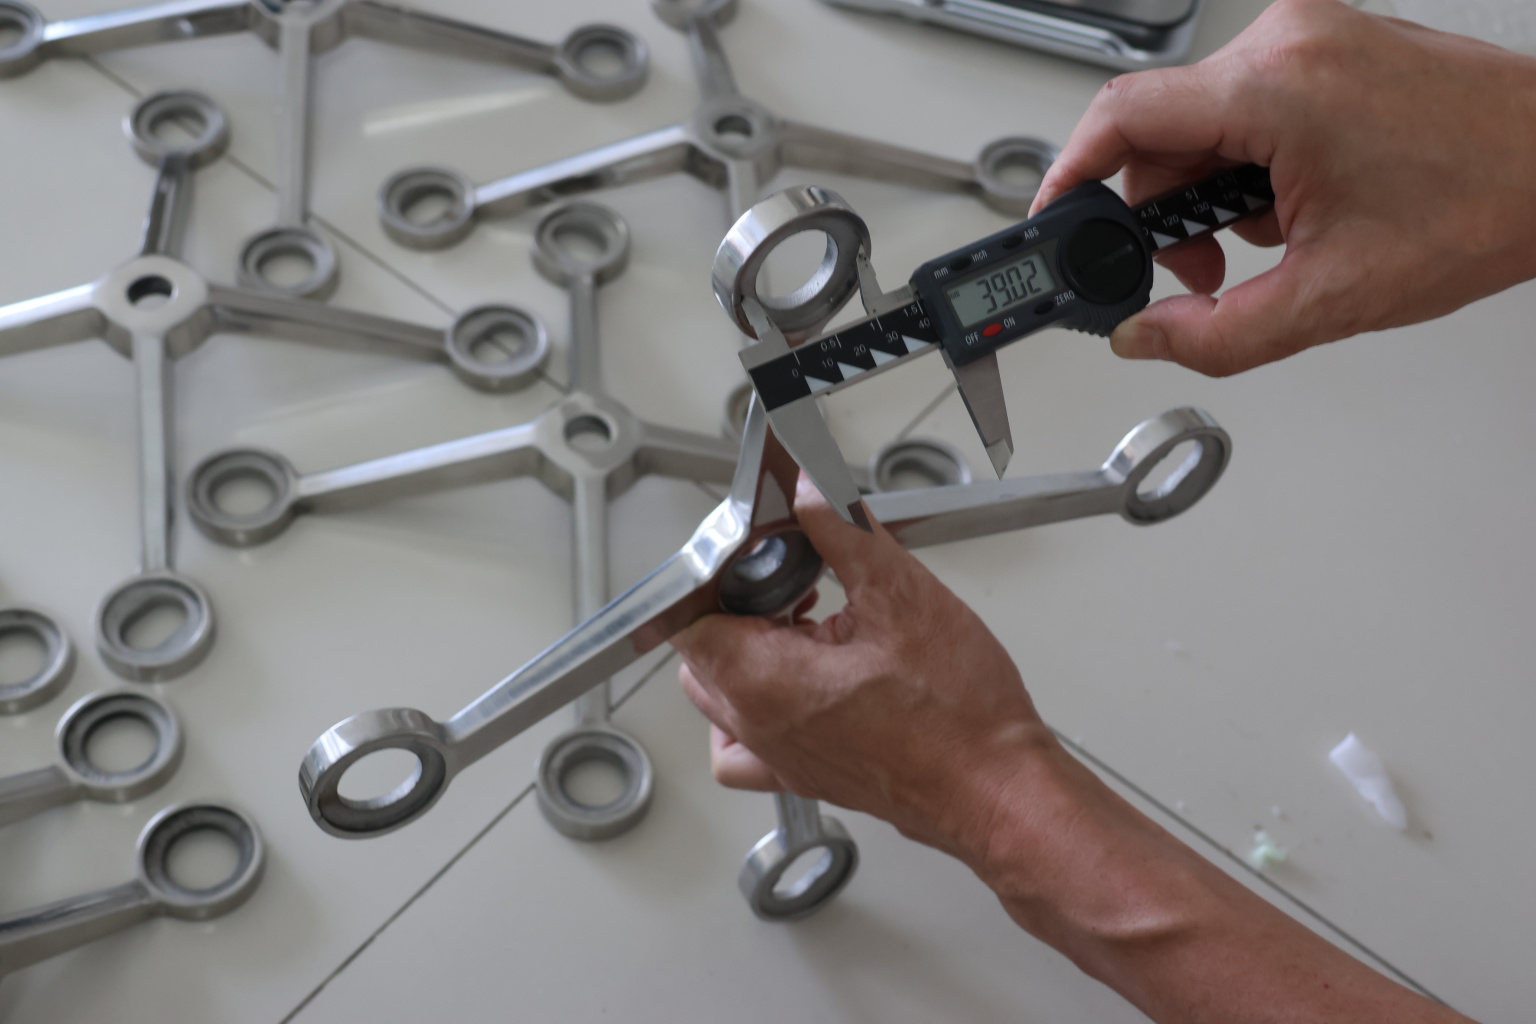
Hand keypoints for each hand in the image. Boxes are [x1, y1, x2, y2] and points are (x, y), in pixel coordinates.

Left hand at [672, 474, 1056, 858]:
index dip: (722, 573)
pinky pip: (744, 749)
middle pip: (702, 652)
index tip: (763, 553)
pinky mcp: (806, 775)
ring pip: (718, 697)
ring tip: (801, 624)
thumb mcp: (903, 595)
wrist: (999, 790)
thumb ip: (844, 534)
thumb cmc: (961, 716)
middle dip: (737, 605)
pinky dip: (747, 715)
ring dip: (743, 652)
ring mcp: (779, 758)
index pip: (693, 615)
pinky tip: (795, 683)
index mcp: (765, 681)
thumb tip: (812, 494)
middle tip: (792, 579)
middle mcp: (758, 726)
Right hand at [1032, 0, 1535, 375]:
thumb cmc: (1485, 203)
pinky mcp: (1326, 45)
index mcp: (1276, 88)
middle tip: (1199, 275)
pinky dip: (1245, 165)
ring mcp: (1308, 35)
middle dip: (1162, 214)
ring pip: (1199, 121)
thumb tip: (1143, 338)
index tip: (1054, 221)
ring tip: (1263, 244)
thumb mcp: (1331, 299)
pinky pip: (1242, 105)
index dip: (1069, 176)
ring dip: (1208, 194)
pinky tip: (1288, 207)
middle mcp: (1285, 42)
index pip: (1122, 116)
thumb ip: (1215, 335)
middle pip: (1158, 128)